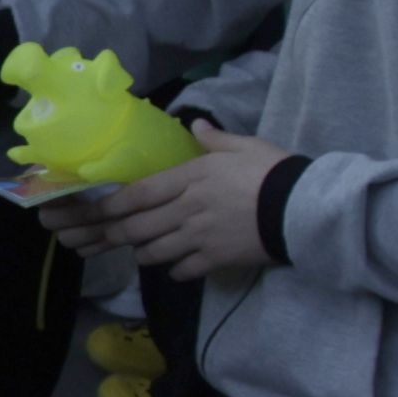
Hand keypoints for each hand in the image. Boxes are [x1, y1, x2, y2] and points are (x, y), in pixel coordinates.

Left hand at [38, 130, 284, 282]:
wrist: (302, 208)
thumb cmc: (272, 171)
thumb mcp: (244, 146)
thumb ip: (214, 140)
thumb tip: (196, 126)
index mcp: (190, 178)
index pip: (138, 194)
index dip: (111, 206)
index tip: (95, 212)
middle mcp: (186, 209)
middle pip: (137, 227)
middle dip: (115, 234)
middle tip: (103, 238)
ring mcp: (198, 237)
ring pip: (154, 251)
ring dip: (144, 252)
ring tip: (143, 250)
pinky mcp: (214, 260)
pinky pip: (182, 270)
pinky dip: (175, 270)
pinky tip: (178, 267)